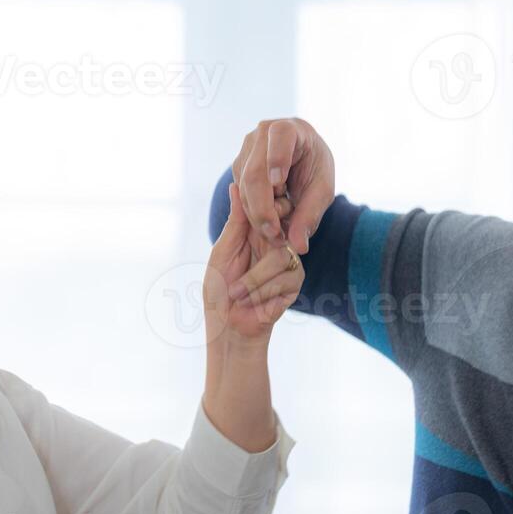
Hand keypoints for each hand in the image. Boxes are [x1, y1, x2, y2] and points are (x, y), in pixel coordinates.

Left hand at [206, 181, 302, 344]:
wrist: (228, 328)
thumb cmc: (218, 291)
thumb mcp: (222, 252)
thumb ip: (235, 221)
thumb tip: (235, 185)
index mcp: (256, 233)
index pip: (268, 210)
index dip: (263, 212)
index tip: (246, 226)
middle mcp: (275, 244)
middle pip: (279, 229)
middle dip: (255, 250)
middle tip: (237, 268)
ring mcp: (287, 263)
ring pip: (280, 257)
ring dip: (252, 280)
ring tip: (236, 293)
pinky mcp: (294, 283)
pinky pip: (284, 278)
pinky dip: (261, 292)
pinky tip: (249, 302)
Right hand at [231, 118, 335, 255]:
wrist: (300, 160)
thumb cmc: (314, 168)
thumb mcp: (322, 191)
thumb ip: (310, 216)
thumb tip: (298, 246)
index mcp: (289, 128)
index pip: (280, 136)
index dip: (277, 159)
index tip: (279, 184)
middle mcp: (262, 134)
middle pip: (254, 173)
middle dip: (263, 209)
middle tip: (276, 235)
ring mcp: (245, 149)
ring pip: (243, 188)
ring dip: (258, 214)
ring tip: (278, 228)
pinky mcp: (237, 165)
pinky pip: (239, 194)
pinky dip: (253, 211)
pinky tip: (270, 216)